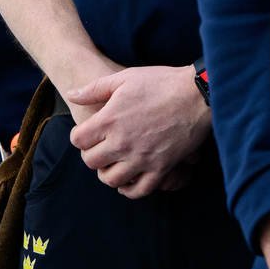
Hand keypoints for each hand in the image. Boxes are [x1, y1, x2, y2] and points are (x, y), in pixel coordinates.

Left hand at [65, 65, 210, 198]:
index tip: (87, 133)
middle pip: (91, 161)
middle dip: (91, 154)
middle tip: (100, 147)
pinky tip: (128, 180)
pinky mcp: (161, 168)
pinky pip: (139, 190)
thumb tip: (72, 95)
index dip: (79, 136)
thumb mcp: (124, 78)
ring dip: (107, 173)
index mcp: (109, 120)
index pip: (78, 140)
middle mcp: (122, 143)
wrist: (197, 94)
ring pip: (111, 179)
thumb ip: (94, 89)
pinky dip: (130, 189)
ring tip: (113, 163)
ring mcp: (141, 158)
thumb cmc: (161, 82)